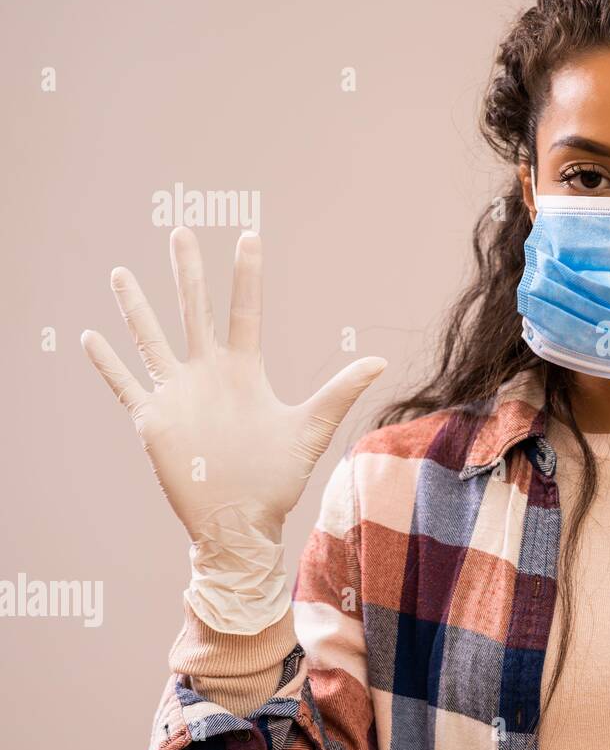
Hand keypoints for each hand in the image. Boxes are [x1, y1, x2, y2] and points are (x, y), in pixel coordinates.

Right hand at [82, 227, 385, 630]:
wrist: (242, 521)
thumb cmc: (278, 478)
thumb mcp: (312, 428)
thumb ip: (341, 391)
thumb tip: (381, 360)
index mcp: (244, 370)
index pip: (244, 309)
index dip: (245, 274)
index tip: (247, 234)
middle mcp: (208, 373)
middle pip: (193, 310)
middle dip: (186, 272)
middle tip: (180, 229)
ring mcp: (178, 394)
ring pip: (152, 339)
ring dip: (136, 308)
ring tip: (120, 273)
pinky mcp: (154, 420)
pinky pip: (125, 385)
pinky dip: (108, 363)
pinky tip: (89, 337)